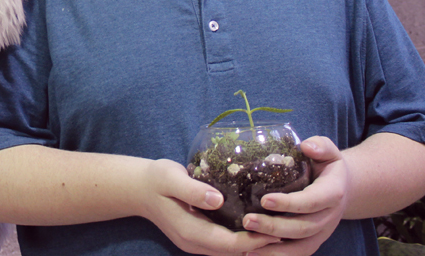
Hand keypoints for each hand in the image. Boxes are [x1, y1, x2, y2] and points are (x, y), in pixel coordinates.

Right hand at [138, 159, 281, 255]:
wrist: (137, 188)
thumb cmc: (156, 179)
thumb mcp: (170, 177)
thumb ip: (192, 189)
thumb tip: (216, 200)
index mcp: (189, 231)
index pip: (228, 243)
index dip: (254, 240)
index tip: (277, 230)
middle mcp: (194, 243)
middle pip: (233, 252)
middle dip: (260, 246)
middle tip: (287, 233)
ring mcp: (195, 243)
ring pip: (230, 251)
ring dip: (253, 245)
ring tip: (279, 232)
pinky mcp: (198, 237)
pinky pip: (224, 244)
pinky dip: (242, 240)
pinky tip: (257, 227)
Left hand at [240, 136, 347, 254]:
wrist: (342, 186)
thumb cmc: (326, 165)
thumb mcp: (328, 150)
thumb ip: (320, 145)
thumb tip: (307, 145)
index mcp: (332, 193)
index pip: (311, 201)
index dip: (290, 203)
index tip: (265, 200)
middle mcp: (329, 217)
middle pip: (303, 227)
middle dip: (274, 227)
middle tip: (247, 220)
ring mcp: (322, 232)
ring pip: (300, 247)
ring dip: (273, 248)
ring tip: (246, 244)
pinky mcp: (313, 241)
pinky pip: (297, 254)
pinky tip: (252, 254)